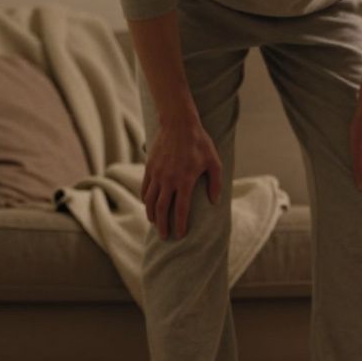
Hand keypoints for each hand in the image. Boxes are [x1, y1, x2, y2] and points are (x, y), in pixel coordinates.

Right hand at [141, 115, 222, 239]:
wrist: (178, 124)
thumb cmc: (199, 143)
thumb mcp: (214, 162)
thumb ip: (216, 183)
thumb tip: (214, 202)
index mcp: (185, 181)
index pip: (181, 210)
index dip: (180, 225)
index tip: (180, 235)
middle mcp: (169, 180)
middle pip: (163, 209)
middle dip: (163, 226)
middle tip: (165, 237)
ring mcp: (157, 174)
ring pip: (151, 201)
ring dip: (152, 215)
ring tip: (155, 224)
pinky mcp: (149, 168)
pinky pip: (145, 188)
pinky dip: (146, 200)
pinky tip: (148, 206)